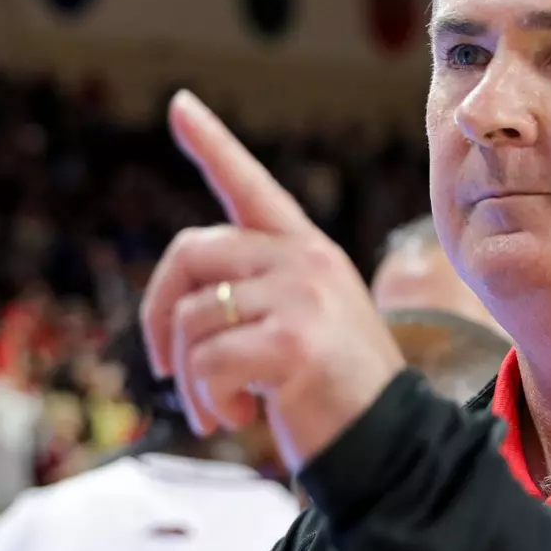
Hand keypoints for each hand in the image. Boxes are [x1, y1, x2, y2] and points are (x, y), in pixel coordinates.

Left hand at [140, 92, 405, 472]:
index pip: (251, 184)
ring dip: (191, 380)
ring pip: (193, 319)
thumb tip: (180, 305)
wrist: (391, 446)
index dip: (211, 143)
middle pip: (191, 252)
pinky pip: (208, 362)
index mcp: (308, 251)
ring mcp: (302, 296)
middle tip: (164, 368)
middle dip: (159, 314)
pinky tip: (240, 417)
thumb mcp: (305, 324)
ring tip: (224, 409)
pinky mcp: (293, 342)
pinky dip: (208, 400)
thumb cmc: (338, 394)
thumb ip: (258, 293)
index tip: (179, 104)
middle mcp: (306, 260)